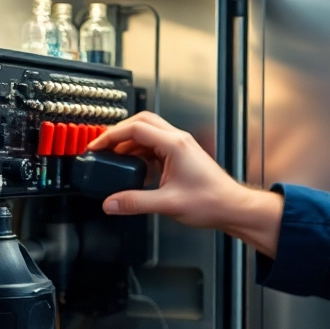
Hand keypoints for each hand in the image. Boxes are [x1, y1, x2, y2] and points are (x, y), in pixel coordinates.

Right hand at [87, 112, 283, 255]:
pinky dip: (140, 151)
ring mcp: (180, 146)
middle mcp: (178, 140)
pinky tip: (133, 167)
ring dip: (129, 142)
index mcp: (174, 144)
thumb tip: (111, 203)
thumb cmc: (211, 201)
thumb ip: (135, 202)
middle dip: (118, 132)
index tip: (97, 147)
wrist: (232, 207)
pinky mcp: (181, 155)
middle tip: (102, 146)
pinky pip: (155, 145)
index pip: (135, 128)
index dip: (111, 136)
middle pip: (142, 122)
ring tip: (114, 158)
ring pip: (149, 132)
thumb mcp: (167, 204)